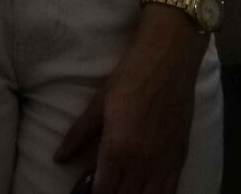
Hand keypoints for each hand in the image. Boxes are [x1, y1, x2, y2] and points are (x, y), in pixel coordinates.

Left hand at [53, 8, 207, 193]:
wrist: (169, 59)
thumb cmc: (130, 77)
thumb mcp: (99, 105)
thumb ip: (78, 135)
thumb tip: (58, 158)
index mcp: (117, 150)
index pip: (102, 191)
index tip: (85, 189)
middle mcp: (142, 164)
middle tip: (101, 185)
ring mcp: (164, 164)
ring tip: (122, 186)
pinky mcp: (181, 158)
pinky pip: (170, 192)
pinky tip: (145, 190)